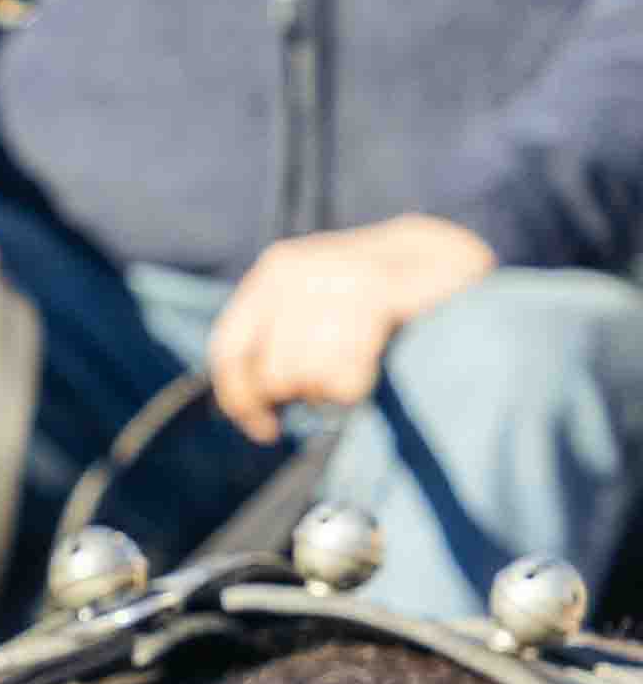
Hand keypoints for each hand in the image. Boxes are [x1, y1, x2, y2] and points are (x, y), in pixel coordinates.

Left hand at [202, 214, 497, 441]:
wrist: (454, 254)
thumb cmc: (385, 299)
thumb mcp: (322, 309)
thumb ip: (281, 341)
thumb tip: (248, 406)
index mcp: (273, 271)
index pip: (228, 351)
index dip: (241, 400)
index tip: (266, 429)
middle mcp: (292, 268)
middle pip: (272, 374)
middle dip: (305, 394)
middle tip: (341, 381)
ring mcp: (331, 275)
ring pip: (306, 376)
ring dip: (336, 390)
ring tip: (363, 367)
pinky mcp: (375, 291)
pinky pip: (343, 369)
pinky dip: (355, 384)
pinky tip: (373, 369)